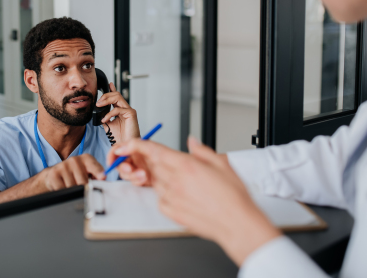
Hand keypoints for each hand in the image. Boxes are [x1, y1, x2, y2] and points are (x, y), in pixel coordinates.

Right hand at [35, 154, 104, 191]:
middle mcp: (75, 160)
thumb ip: (99, 177)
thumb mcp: (89, 172)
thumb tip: (106, 184)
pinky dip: (64, 193)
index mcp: (87, 159)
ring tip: (72, 186)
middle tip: (82, 188)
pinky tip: (64, 187)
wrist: (56, 173)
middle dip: (84, 189)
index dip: (98, 172)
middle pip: (83, 182)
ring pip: (73, 188)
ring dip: (73, 192)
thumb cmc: (77, 174)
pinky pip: (62, 190)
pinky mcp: (54, 174)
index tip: (102, 177)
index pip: (94, 165)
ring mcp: (63, 166)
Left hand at [96, 82, 139, 142]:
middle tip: (97, 103)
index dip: (112, 89)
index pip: (116, 97)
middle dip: (105, 96)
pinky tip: (104, 119)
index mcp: (121, 110)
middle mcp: (125, 108)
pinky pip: (118, 109)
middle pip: (116, 94)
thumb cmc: (120, 137)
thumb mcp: (108, 125)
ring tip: (99, 106)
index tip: (108, 84)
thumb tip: (98, 112)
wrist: (125, 145)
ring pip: (118, 97)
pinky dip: (109, 113)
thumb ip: (104, 117)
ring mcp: (129, 110)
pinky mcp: (131, 114)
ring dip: (106, 100)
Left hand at [107, 137, 281, 265]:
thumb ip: (202, 150)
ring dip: (162, 176)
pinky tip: (182, 194)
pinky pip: (160, 198)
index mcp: (186, 166)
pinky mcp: (171, 212)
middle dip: (153, 160)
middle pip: (152, 164)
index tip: (130, 143)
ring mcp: (171, 198)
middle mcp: (175, 181)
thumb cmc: (233, 197)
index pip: (153, 150)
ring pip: (155, 181)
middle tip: (170, 161)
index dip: (137, 145)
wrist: (236, 223)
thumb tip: (192, 142)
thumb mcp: (221, 163)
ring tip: (185, 180)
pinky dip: (166, 193)